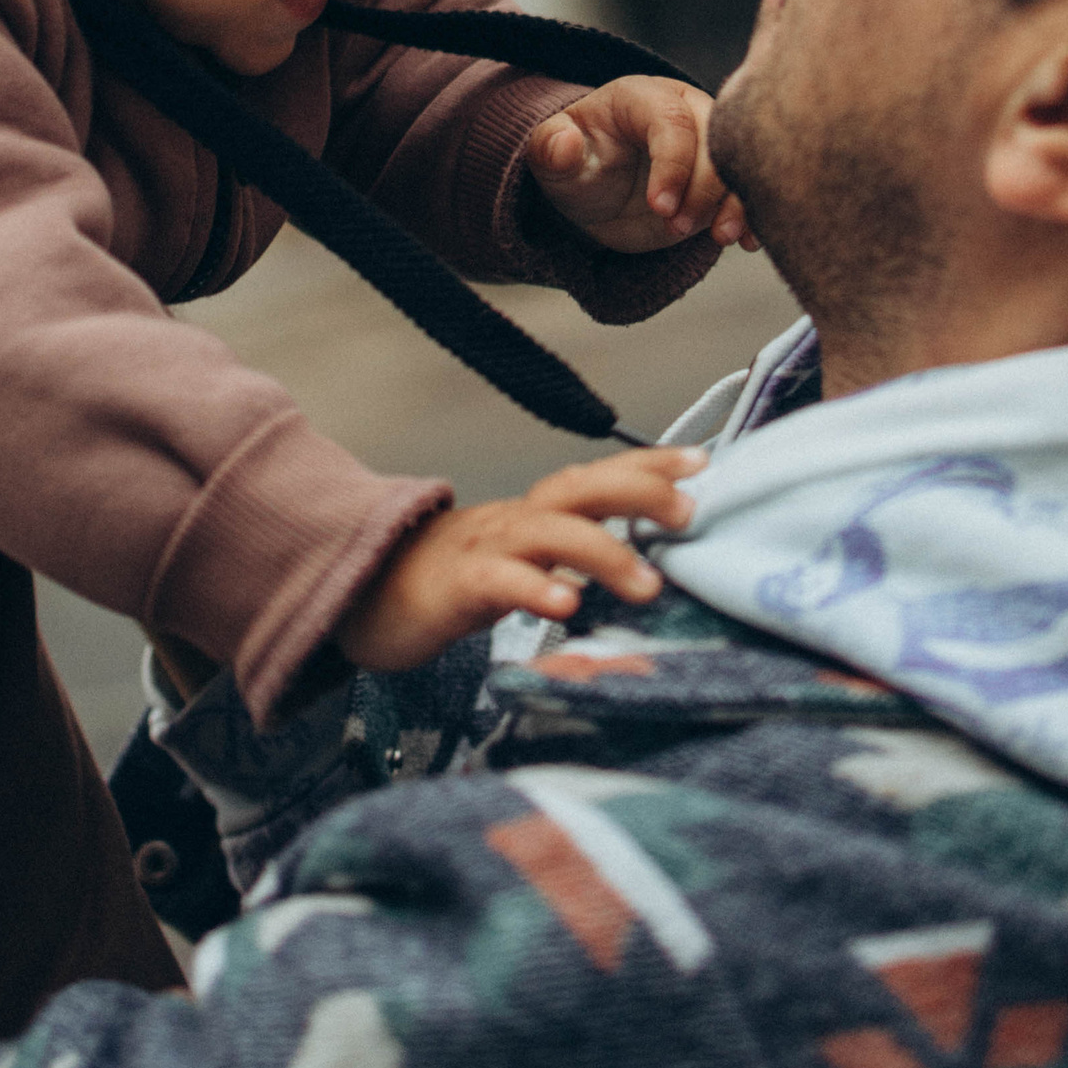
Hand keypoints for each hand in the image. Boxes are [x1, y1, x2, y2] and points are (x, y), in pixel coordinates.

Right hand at [335, 448, 704, 670]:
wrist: (363, 594)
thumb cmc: (454, 583)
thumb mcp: (521, 562)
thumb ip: (572, 554)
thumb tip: (648, 564)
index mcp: (535, 513)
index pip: (598, 476)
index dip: (650, 464)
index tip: (704, 460)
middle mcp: (515, 520)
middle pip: (579, 487)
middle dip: (637, 491)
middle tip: (688, 512)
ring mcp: (484, 549)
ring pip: (548, 533)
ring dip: (603, 553)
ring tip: (648, 584)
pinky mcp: (455, 587)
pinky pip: (498, 581)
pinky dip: (533, 589)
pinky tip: (565, 607)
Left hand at [524, 78, 752, 252]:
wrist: (596, 193)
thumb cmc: (576, 164)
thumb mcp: (551, 158)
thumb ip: (551, 148)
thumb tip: (564, 144)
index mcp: (641, 97)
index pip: (671, 120)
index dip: (673, 163)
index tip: (660, 206)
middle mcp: (684, 111)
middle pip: (714, 138)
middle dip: (705, 186)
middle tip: (679, 226)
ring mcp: (707, 145)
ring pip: (738, 162)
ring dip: (736, 202)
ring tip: (723, 238)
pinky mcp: (721, 178)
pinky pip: (746, 189)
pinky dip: (751, 215)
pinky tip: (747, 240)